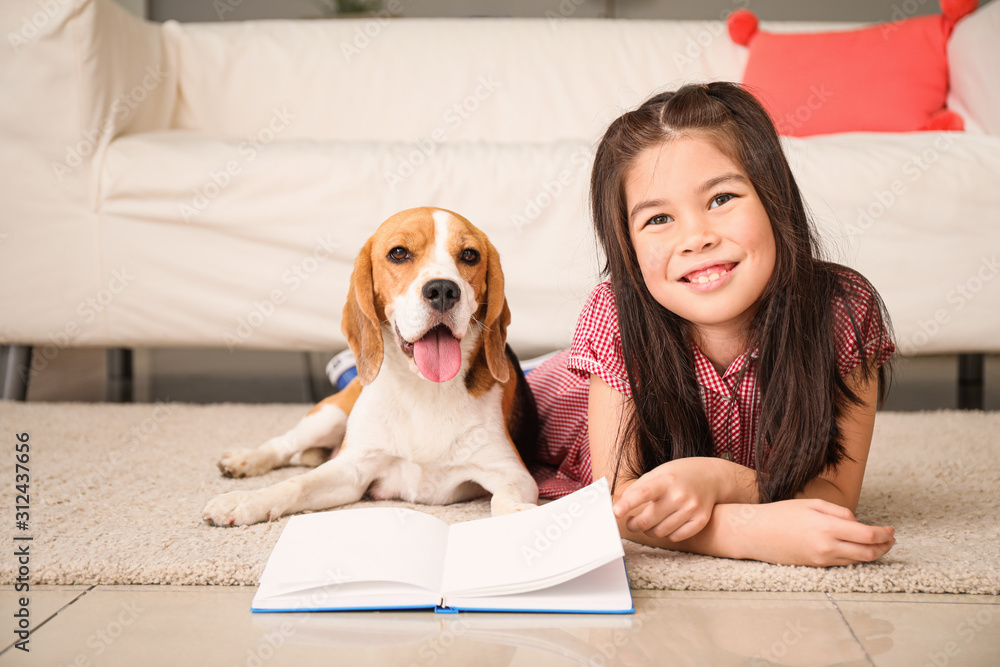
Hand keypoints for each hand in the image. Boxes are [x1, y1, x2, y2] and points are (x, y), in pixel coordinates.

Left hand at [612, 458, 721, 541]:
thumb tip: (619, 507)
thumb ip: (638, 489)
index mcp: (666, 480)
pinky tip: (667, 523)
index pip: (643, 493)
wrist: (711, 477)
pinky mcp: (700, 521)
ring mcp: (692, 509)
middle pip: (648, 521)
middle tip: (631, 522)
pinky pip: (675, 537)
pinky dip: (667, 533)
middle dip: (634, 525)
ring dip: (649, 530)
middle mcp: (679, 495)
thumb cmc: (678, 475)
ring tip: (649, 521)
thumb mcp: (657, 473)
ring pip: (660, 532)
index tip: (615, 512)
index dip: (628, 504)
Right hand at [740, 498, 894, 566]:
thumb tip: (857, 523)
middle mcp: (827, 546)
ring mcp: (821, 559)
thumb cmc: (779, 514)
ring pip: (857, 560)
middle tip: (891, 540)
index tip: (892, 530)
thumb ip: (839, 512)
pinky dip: (855, 557)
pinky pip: (843, 563)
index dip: (885, 534)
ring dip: (873, 554)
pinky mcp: (815, 566)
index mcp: (827, 527)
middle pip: (868, 552)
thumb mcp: (810, 504)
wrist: (754, 534)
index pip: (868, 535)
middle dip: (884, 547)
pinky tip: (858, 550)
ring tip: (880, 546)